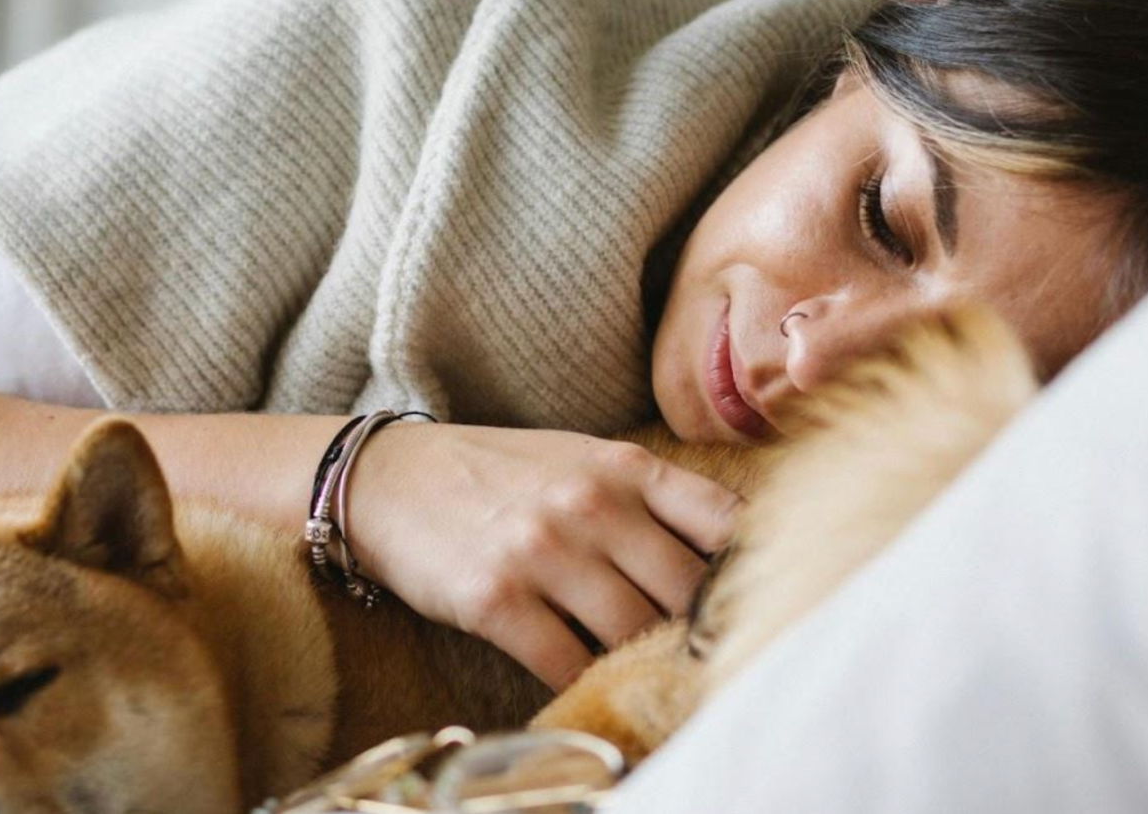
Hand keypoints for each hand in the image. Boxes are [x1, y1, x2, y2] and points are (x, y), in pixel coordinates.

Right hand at [345, 423, 739, 690]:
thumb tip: (731, 555)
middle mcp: (590, 506)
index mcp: (624, 469)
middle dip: (702, 633)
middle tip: (711, 661)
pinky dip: (587, 684)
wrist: (385, 479)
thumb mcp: (580, 460)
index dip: (756, 572)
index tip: (762, 604)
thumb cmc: (495, 475)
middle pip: (686, 592)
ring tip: (655, 679)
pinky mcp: (497, 601)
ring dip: (646, 664)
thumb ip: (649, 499)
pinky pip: (567, 663)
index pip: (726, 522)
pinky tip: (592, 686)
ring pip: (633, 633)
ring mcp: (543, 554)